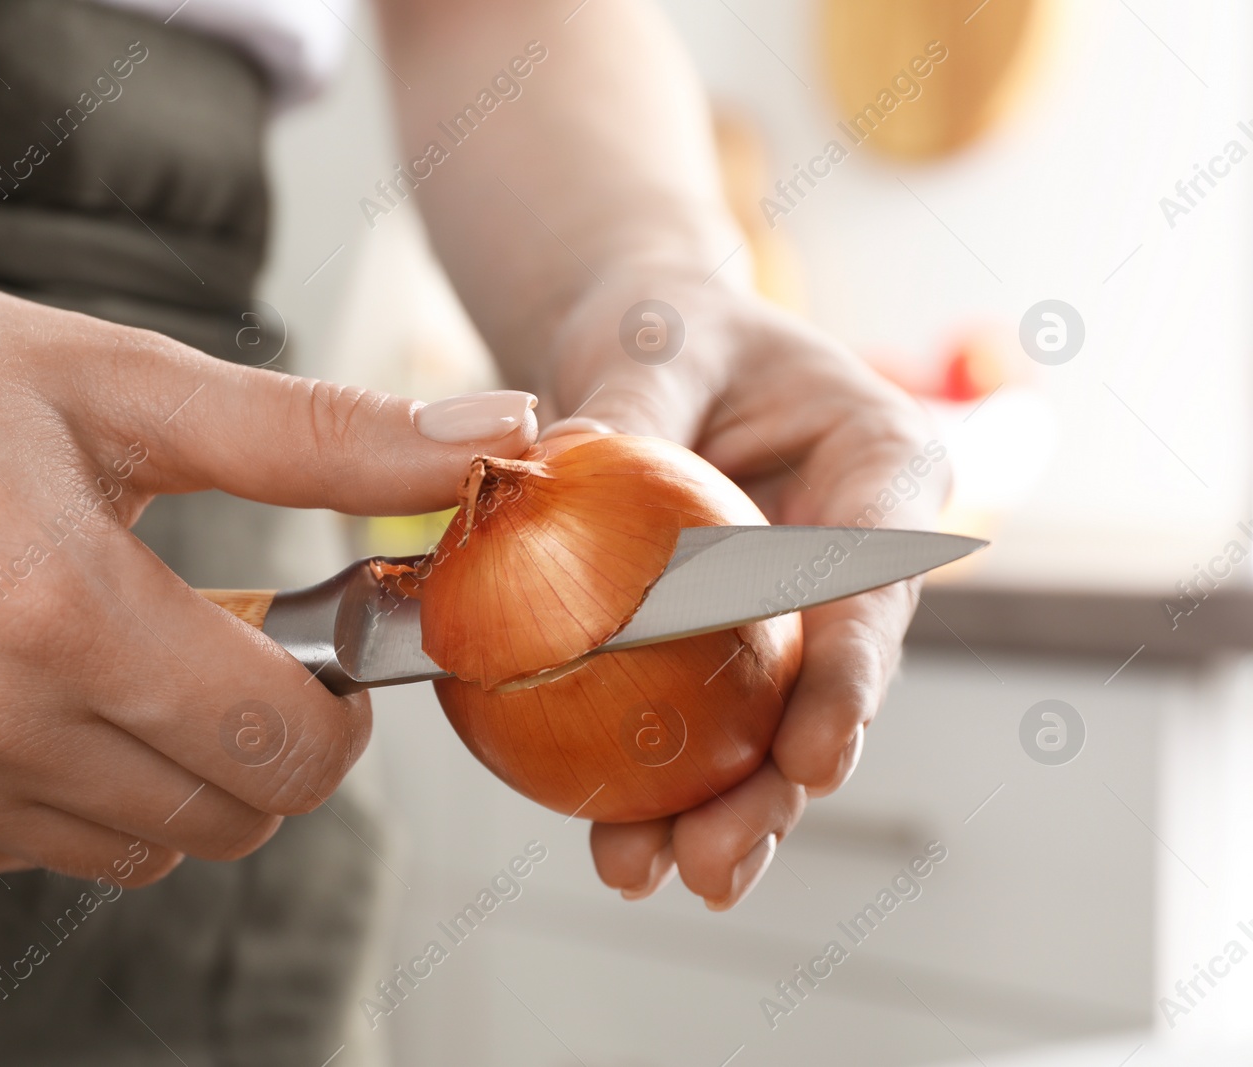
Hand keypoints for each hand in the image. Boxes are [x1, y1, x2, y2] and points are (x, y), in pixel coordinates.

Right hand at [0, 182, 536, 883]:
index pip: (284, 749)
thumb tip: (488, 439)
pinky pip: (28, 850)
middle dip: (264, 740)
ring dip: (164, 766)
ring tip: (111, 647)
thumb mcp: (119, 379)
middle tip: (223, 637)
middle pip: (223, 818)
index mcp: (56, 607)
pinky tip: (20, 686)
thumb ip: (317, 436)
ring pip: (133, 847)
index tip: (322, 647)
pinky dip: (63, 787)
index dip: (336, 708)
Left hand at [540, 275, 948, 907]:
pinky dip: (657, 780)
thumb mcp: (655, 341)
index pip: (872, 577)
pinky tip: (611, 839)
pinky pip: (697, 718)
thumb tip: (547, 474)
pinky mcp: (726, 649)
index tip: (815, 755)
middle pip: (829, 685)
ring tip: (653, 871)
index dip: (849, 676)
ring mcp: (794, 614)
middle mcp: (853, 557)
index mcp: (881, 465)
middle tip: (715, 861)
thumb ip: (626, 408)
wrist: (653, 353)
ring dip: (717, 808)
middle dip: (777, 787)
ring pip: (767, 725)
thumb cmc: (674, 327)